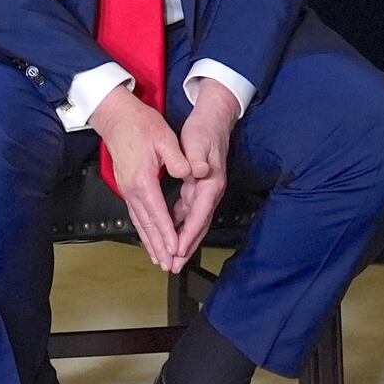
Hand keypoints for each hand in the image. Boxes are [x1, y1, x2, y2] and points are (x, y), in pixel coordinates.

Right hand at [89, 86, 190, 270]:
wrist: (116, 116)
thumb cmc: (140, 124)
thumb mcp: (164, 137)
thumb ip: (177, 159)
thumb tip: (190, 173)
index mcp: (143, 180)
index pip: (157, 213)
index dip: (167, 233)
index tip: (176, 249)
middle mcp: (132, 189)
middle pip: (146, 225)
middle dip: (158, 246)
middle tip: (169, 265)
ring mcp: (127, 189)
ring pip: (139, 222)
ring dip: (150, 242)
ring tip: (159, 259)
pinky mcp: (127, 186)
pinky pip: (136, 214)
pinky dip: (143, 230)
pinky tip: (149, 238)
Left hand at [171, 79, 238, 272]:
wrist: (214, 117)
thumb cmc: (204, 129)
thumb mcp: (198, 141)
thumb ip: (198, 158)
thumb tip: (199, 171)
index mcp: (210, 183)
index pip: (198, 215)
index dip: (187, 235)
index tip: (176, 251)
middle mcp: (210, 190)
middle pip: (198, 225)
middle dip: (186, 246)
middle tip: (172, 265)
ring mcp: (206, 190)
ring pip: (194, 220)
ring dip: (183, 239)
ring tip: (171, 257)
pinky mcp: (199, 186)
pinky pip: (189, 211)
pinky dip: (180, 223)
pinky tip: (169, 230)